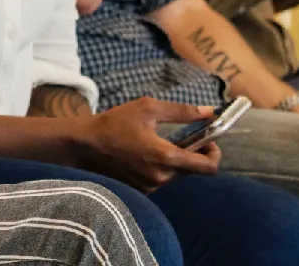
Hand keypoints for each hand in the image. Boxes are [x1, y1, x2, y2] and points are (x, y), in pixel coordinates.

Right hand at [68, 98, 220, 191]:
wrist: (84, 145)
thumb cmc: (114, 123)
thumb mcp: (148, 108)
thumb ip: (182, 111)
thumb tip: (209, 112)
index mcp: (167, 157)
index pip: (208, 167)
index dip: (215, 154)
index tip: (208, 141)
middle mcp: (162, 177)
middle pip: (192, 170)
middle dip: (191, 154)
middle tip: (180, 137)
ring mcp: (150, 187)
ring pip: (176, 175)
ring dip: (174, 161)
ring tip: (156, 144)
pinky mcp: (140, 191)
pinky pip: (161, 180)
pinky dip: (160, 168)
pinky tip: (143, 154)